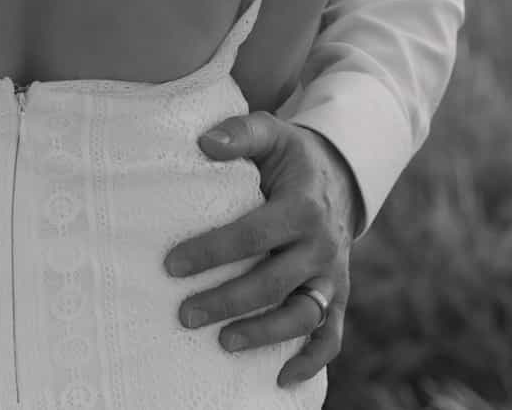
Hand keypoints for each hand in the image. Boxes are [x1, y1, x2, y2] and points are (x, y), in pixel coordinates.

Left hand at [162, 112, 358, 387]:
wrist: (339, 176)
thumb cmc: (290, 157)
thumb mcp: (271, 132)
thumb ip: (240, 133)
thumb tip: (205, 143)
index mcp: (302, 206)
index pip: (253, 234)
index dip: (213, 251)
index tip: (172, 265)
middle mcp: (322, 245)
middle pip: (274, 282)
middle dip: (227, 301)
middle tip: (183, 314)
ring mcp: (333, 275)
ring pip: (303, 315)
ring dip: (264, 334)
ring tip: (223, 343)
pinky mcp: (338, 296)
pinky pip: (332, 336)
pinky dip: (311, 361)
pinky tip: (280, 378)